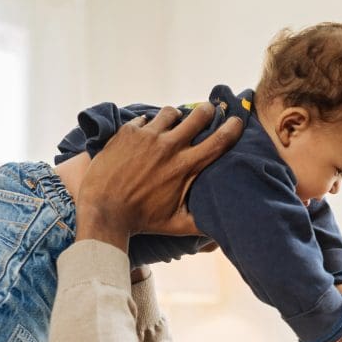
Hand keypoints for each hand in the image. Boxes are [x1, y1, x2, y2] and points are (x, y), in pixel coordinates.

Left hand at [75, 102, 243, 250]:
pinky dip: (148, 124)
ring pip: (171, 112)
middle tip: (208, 110)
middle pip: (198, 116)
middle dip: (207, 111)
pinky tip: (147, 133)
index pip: (218, 141)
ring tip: (174, 122)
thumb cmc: (141, 220)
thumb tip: (221, 231)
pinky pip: (144, 119)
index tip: (237, 121)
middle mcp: (169, 146)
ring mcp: (147, 136)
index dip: (232, 128)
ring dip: (176, 116)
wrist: (103, 210)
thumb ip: (201, 224)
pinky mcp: (128, 132)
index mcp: (185, 166)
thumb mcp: (176, 225)